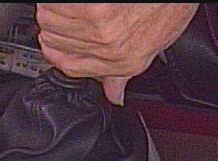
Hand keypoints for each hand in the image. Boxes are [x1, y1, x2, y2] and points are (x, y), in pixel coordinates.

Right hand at [36, 3, 197, 103]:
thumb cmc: (168, 1)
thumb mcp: (157, 39)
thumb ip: (126, 70)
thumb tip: (113, 94)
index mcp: (125, 60)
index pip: (71, 68)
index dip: (59, 52)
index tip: (58, 42)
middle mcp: (108, 47)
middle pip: (53, 42)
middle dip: (59, 25)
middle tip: (77, 10)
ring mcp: (96, 26)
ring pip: (49, 20)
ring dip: (58, 7)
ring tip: (81, 1)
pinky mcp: (88, 8)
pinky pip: (52, 5)